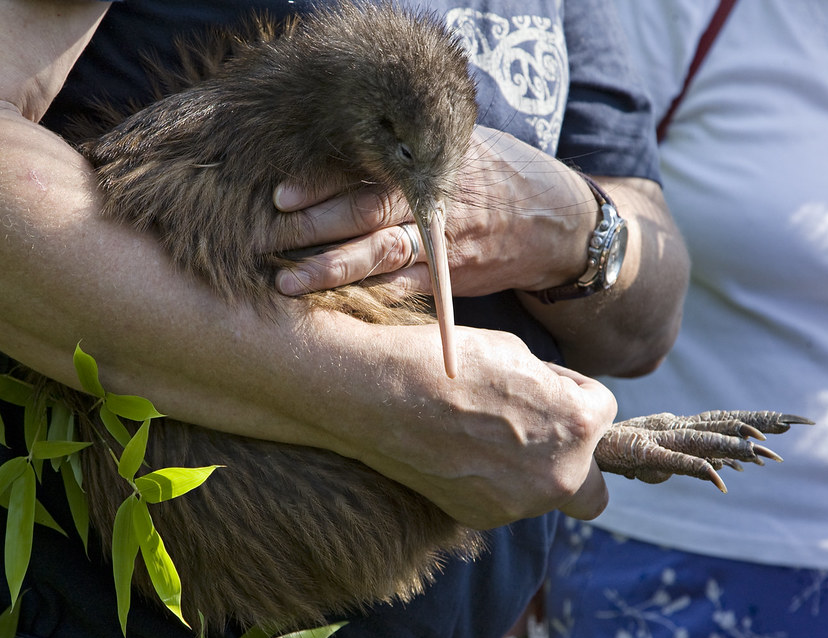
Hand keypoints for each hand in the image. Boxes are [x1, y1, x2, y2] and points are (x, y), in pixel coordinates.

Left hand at [273, 125, 598, 298]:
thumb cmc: (499, 175)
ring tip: (286, 282)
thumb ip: (409, 148)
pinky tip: (333, 304)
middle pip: (367, 213)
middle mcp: (436, 201)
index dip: (323, 182)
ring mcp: (445, 244)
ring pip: (381, 255)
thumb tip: (343, 142)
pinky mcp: (452, 278)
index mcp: (432, 162)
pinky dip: (369, 296)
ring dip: (331, 270)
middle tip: (267, 239)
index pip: (369, 170)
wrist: (560, 223)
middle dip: (314, 228)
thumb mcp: (463, 145)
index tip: (281, 194)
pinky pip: (405, 288)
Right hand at [327, 325, 612, 527]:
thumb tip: (555, 404)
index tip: (536, 384)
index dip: (569, 392)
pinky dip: (494, 482)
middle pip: (594, 483)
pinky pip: (506, 501)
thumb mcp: (514, 353)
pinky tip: (459, 451)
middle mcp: (558, 475)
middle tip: (539, 434)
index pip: (602, 411)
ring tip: (483, 434)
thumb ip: (550, 388)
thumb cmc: (445, 363)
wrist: (377, 394)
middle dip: (575, 460)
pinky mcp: (480, 517)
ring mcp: (518, 503)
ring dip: (531, 470)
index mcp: (577, 425)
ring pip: (546, 495)